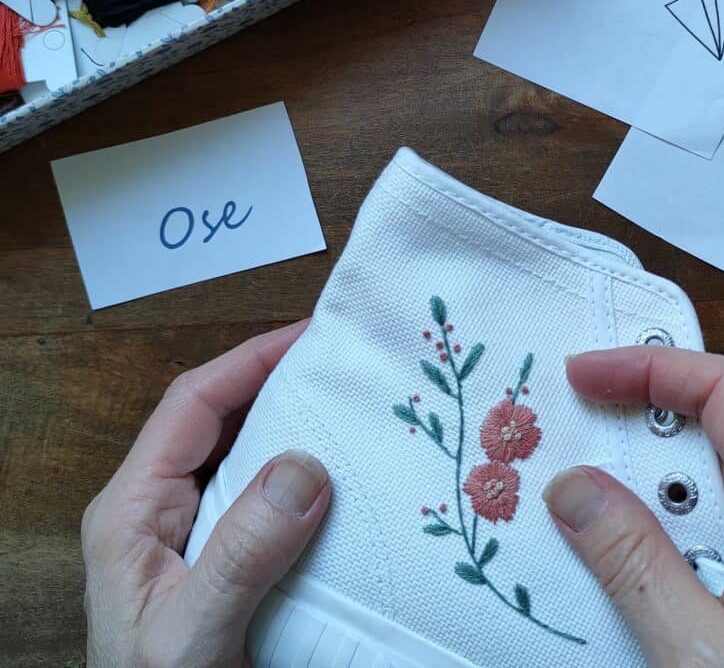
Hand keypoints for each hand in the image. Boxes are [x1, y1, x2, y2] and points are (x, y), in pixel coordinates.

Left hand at [82, 321, 330, 667]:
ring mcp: (186, 531)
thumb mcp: (193, 634)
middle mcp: (155, 508)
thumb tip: (303, 466)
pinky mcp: (217, 555)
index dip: (250, 360)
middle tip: (340, 362)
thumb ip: (242, 554)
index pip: (192, 405)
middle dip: (276, 381)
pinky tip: (335, 470)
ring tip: (345, 403)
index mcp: (130, 509)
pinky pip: (259, 492)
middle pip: (217, 418)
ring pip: (240, 452)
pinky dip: (297, 470)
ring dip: (290, 423)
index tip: (309, 336)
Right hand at [543, 348, 723, 667]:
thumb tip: (573, 485)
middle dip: (650, 441)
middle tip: (581, 467)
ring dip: (671, 496)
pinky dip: (702, 529)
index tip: (586, 374)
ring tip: (617, 542)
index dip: (652, 366)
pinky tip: (668, 577)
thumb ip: (631, 562)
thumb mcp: (696, 659)